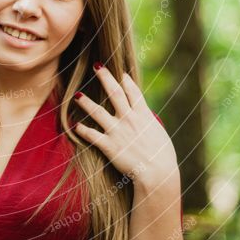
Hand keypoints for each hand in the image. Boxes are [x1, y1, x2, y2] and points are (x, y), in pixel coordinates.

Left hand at [73, 64, 179, 190]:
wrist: (158, 174)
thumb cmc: (163, 158)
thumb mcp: (160, 135)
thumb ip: (151, 126)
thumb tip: (148, 122)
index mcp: (144, 116)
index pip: (133, 92)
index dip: (126, 81)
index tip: (121, 73)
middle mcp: (129, 119)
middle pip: (115, 93)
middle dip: (105, 78)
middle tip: (97, 66)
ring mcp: (118, 132)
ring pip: (98, 112)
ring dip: (86, 103)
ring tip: (77, 95)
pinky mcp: (109, 146)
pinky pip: (92, 135)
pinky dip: (83, 130)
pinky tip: (75, 126)